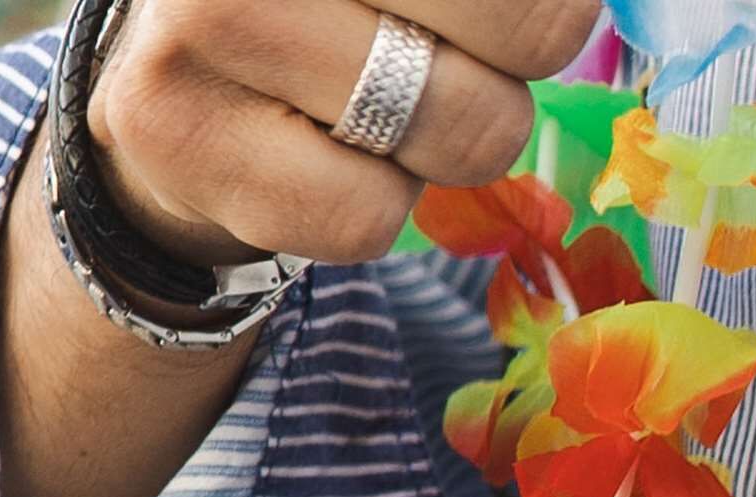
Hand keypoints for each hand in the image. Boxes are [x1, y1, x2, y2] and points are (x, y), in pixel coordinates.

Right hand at [88, 0, 606, 267]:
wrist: (165, 68)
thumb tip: (589, 15)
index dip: (555, 10)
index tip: (507, 24)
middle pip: (536, 23)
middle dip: (521, 62)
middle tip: (460, 57)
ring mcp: (207, 22)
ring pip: (457, 131)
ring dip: (456, 143)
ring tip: (389, 107)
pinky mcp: (177, 136)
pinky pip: (366, 218)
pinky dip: (374, 209)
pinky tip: (324, 160)